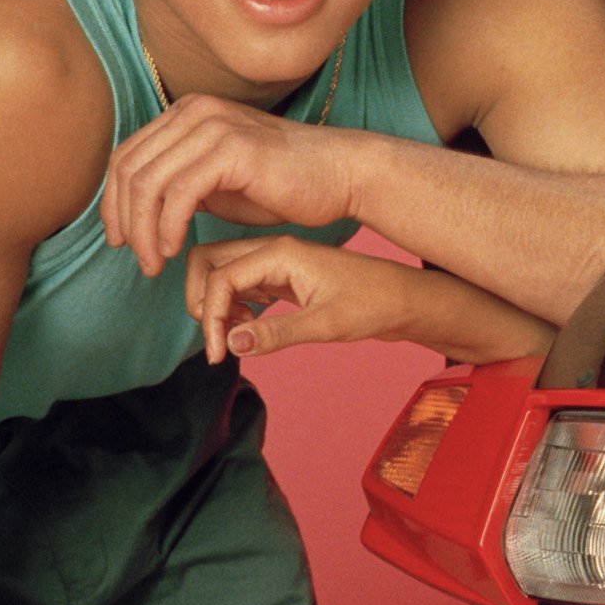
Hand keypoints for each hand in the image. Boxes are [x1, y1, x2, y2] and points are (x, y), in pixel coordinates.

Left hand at [102, 95, 367, 277]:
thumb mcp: (217, 183)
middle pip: (129, 168)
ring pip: (148, 183)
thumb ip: (178, 184)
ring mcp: (213, 124)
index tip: (123, 241)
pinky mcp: (232, 147)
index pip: (126, 156)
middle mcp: (196, 110)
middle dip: (123, 221)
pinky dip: (168, 227)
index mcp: (188, 112)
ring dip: (144, 231)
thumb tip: (137, 208)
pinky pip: (178, 193)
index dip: (113, 203)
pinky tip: (175, 249)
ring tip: (155, 263)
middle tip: (139, 259)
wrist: (342, 175)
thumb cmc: (284, 184)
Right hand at [185, 236, 424, 361]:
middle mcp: (274, 251)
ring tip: (236, 337)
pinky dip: (231, 307)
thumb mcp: (326, 324)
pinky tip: (248, 329)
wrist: (404, 299)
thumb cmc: (373, 304)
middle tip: (219, 340)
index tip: (220, 353)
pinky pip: (239, 285)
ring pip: (220, 273)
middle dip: (200, 301)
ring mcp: (276, 263)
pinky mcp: (282, 277)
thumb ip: (277, 333)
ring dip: (214, 305)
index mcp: (281, 253)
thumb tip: (231, 343)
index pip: (219, 277)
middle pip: (208, 263)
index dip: (209, 316)